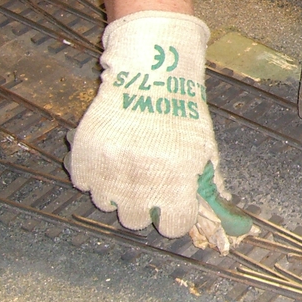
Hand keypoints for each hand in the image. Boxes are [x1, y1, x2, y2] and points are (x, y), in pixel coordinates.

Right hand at [66, 11, 254, 250]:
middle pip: (135, 221)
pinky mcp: (85, 157)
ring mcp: (110, 170)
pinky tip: (110, 156)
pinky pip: (85, 186)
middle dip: (143, 206)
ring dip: (117, 193)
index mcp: (177, 180)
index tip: (172, 205)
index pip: (173, 227)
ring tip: (127, 166)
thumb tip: (216, 218)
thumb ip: (207, 185)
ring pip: (108, 206)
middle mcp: (142, 180)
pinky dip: (95, 177)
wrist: (149, 74)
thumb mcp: (204, 147)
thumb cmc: (182, 110)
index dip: (174, 217)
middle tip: (147, 183)